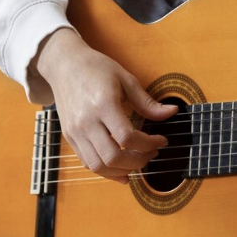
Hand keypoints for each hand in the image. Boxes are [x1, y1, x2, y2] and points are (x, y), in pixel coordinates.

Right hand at [34, 28, 176, 184]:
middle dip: (138, 161)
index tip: (160, 140)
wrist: (65, 65)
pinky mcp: (69, 136)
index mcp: (103, 104)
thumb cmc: (96, 68)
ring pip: (98, 166)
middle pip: (113, 157)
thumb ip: (147, 102)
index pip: (127, 137)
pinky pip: (87, 162)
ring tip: (137, 162)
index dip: (149, 144)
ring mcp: (75, 131)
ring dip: (121, 171)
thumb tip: (172, 112)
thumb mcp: (126, 79)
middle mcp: (86, 121)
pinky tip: (120, 169)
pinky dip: (106, 171)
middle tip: (151, 153)